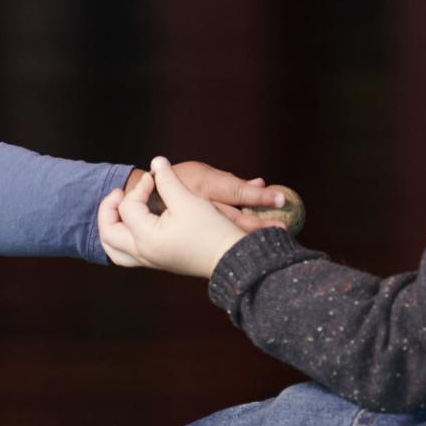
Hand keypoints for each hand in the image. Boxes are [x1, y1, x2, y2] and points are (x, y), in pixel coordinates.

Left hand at [101, 157, 249, 276]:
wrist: (231, 258)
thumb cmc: (212, 230)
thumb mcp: (188, 200)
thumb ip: (167, 179)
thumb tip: (156, 162)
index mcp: (147, 238)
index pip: (127, 207)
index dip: (140, 187)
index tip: (156, 179)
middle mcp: (143, 252)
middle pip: (108, 233)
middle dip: (108, 209)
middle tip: (120, 194)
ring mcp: (149, 260)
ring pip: (113, 249)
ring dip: (111, 228)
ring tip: (119, 211)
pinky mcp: (157, 262)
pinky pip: (126, 255)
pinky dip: (121, 240)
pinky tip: (133, 225)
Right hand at [124, 161, 288, 233]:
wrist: (141, 204)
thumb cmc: (174, 184)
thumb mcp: (200, 176)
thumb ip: (230, 182)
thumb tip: (260, 184)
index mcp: (204, 190)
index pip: (236, 194)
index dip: (258, 197)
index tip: (280, 199)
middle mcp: (201, 212)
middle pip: (237, 221)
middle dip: (261, 227)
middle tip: (284, 230)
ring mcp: (195, 229)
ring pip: (229, 234)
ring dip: (252, 238)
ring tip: (275, 243)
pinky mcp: (192, 241)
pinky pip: (219, 243)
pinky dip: (238, 245)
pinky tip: (253, 250)